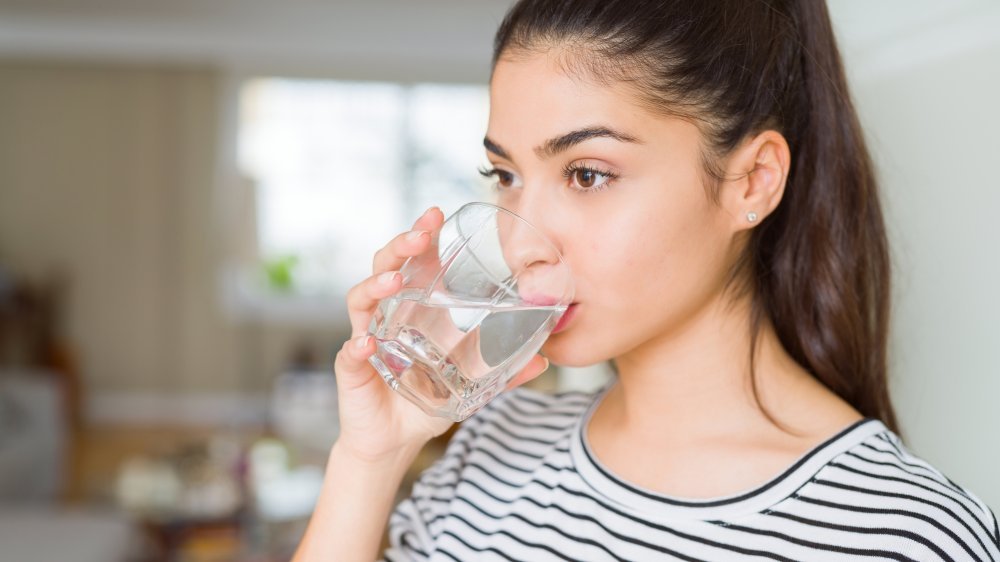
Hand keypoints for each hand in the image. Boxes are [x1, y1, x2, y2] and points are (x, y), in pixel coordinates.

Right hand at [332, 206, 549, 462]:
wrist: (393, 442)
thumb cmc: (425, 402)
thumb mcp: (470, 385)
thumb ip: (504, 372)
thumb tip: (544, 360)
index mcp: (411, 310)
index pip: (413, 263)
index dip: (421, 237)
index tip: (436, 215)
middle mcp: (384, 317)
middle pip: (384, 268)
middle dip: (400, 247)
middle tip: (420, 234)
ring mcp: (366, 339)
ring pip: (361, 300)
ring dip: (376, 286)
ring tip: (395, 281)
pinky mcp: (352, 370)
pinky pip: (350, 354)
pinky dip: (356, 348)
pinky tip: (367, 345)